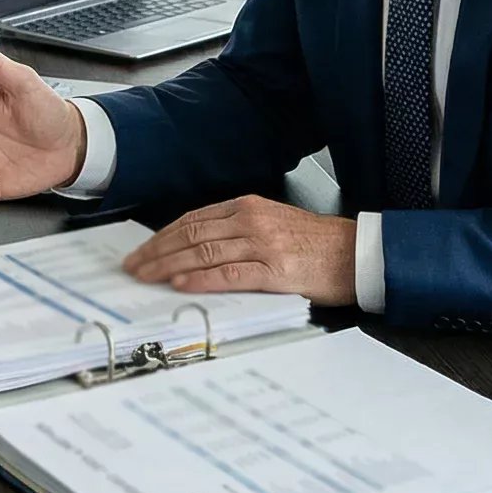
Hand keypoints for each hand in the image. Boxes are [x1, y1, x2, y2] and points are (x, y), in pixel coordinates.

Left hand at [122, 195, 358, 306]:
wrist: (358, 254)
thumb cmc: (318, 244)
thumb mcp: (273, 225)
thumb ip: (237, 232)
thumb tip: (197, 250)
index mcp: (248, 208)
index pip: (193, 220)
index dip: (163, 236)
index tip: (142, 250)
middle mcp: (251, 221)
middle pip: (191, 234)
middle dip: (157, 251)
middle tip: (134, 266)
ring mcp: (263, 244)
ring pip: (203, 252)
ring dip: (169, 265)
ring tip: (146, 276)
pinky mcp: (275, 270)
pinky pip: (229, 274)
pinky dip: (200, 279)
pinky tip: (181, 285)